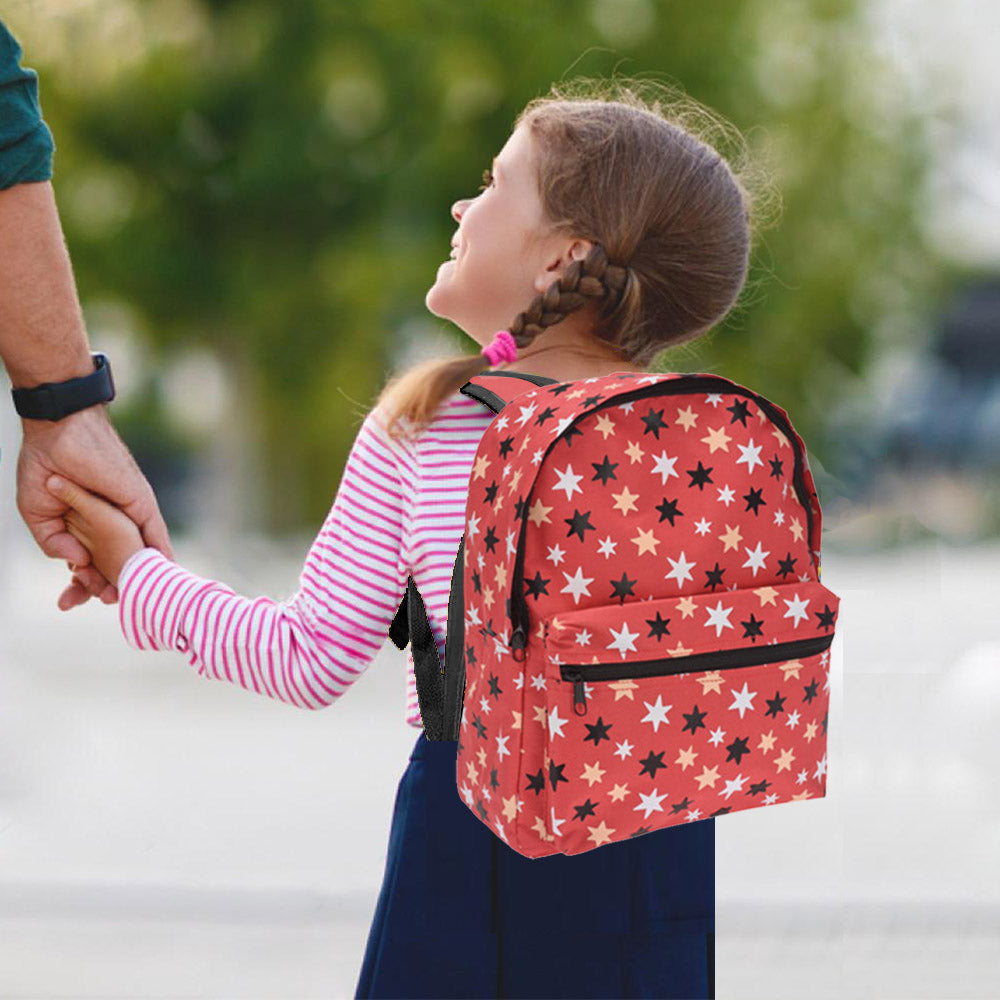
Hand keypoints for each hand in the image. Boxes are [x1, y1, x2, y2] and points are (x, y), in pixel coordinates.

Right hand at [17, 405, 172, 610]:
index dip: (82, 583)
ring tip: (140, 599)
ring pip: (138, 552)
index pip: (88, 562)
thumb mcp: (39, 514)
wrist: (58, 432)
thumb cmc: (44, 466)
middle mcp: (109, 522)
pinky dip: (160, 554)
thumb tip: (77, 564)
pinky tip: (166, 573)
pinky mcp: (140, 503)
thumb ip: (53, 543)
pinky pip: (155, 532)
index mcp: (84, 526)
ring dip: (139, 575)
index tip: (70, 602)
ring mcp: (126, 514)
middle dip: (111, 586)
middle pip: (115, 562)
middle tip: (106, 601)